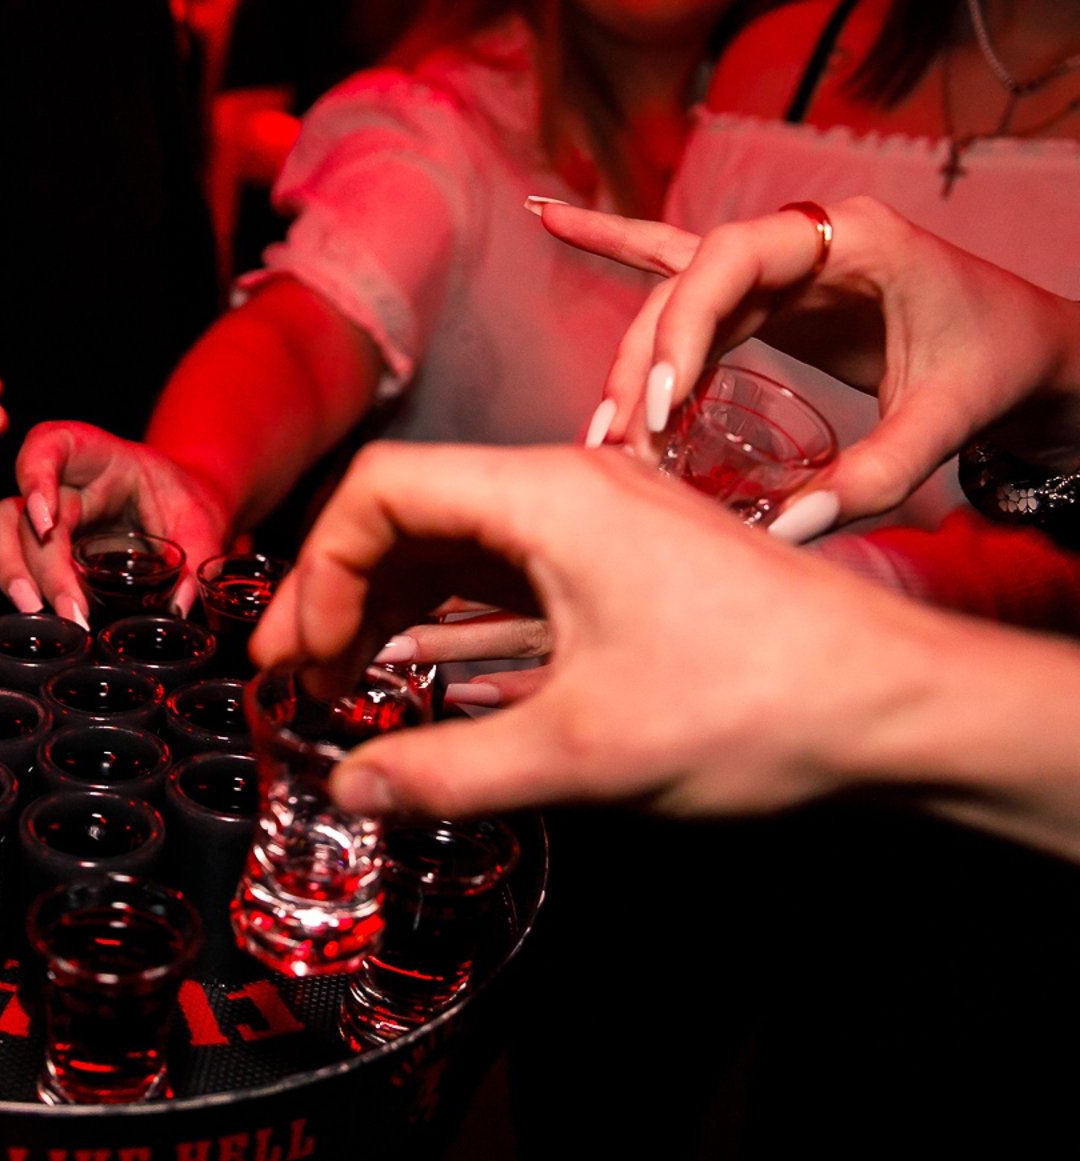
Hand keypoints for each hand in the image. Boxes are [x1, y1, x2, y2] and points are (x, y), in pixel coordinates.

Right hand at [0, 421, 228, 624]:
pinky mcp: (30, 540)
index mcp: (99, 457)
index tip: (48, 524)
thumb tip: (180, 606)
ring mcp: (39, 511)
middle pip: (20, 507)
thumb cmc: (186, 505)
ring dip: (7, 572)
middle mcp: (59, 482)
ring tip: (34, 611)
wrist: (183, 509)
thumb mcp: (204, 523)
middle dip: (35, 562)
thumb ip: (198, 559)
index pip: (51, 445)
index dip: (37, 477)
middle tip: (67, 608)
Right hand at [251, 442, 952, 820]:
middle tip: (295, 678)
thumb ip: (445, 773)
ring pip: (458, 544)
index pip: (381, 491)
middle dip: (340, 595)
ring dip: (392, 608)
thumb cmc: (756, 706)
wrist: (898, 708)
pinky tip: (423, 674)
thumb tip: (347, 789)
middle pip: (410, 513)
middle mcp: (571, 488)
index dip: (320, 575)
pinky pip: (509, 573)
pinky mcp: (628, 564)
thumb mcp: (581, 754)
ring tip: (343, 684)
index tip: (306, 662)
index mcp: (548, 498)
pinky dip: (453, 618)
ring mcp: (603, 523)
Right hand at [542, 197, 1079, 538]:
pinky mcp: (766, 294)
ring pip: (676, 304)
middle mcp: (804, 238)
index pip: (727, 262)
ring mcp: (779, 263)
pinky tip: (549, 217)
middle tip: (622, 449)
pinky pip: (677, 269)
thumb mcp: (947, 420)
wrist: (1026, 350)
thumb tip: (785, 529)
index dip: (680, 331)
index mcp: (851, 238)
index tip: (660, 410)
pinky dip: (614, 243)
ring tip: (604, 438)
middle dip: (644, 369)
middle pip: (686, 290)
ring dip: (634, 367)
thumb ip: (874, 475)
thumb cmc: (998, 365)